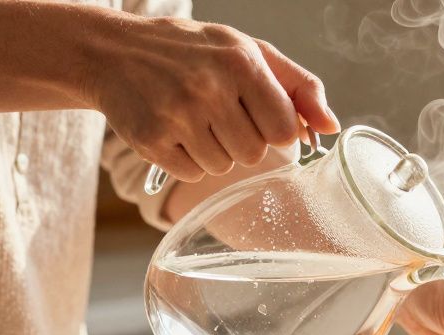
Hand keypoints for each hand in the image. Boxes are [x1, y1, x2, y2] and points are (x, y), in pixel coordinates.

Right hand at [87, 16, 337, 182]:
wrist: (113, 51)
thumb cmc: (193, 52)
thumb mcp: (248, 51)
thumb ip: (298, 86)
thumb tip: (330, 127)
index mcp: (241, 61)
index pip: (284, 130)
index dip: (273, 129)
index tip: (254, 114)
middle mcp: (209, 87)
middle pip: (255, 154)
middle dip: (242, 140)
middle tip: (217, 112)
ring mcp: (177, 115)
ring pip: (224, 168)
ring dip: (214, 151)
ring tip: (192, 119)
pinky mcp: (150, 140)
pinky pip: (192, 174)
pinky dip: (187, 161)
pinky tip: (173, 130)